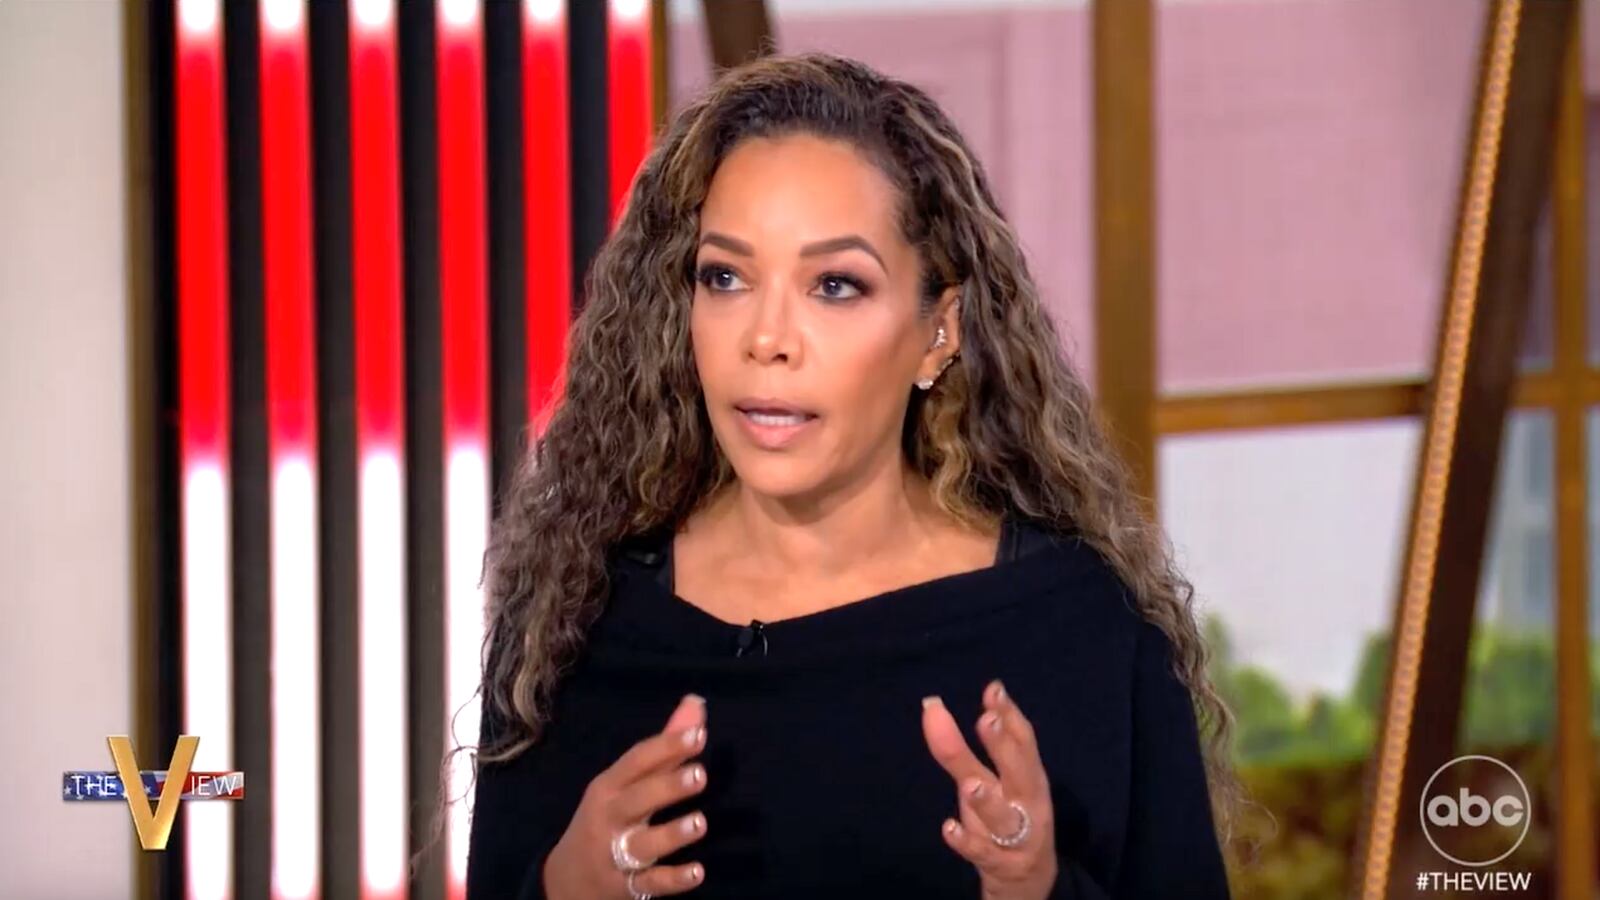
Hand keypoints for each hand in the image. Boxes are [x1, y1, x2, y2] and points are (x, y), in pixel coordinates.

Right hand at [543, 694, 710, 898]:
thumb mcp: (625, 784)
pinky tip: (698, 872)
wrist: (567, 881)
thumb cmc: (606, 820)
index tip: (699, 734)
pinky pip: (650, 884)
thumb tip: (696, 703)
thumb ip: (665, 748)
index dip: (666, 746)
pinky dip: (672, 879)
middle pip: (637, 799)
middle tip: (701, 774)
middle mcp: (609, 818)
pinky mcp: (624, 887)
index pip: (636, 761)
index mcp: (609, 787)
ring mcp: (613, 854)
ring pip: (642, 843)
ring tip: (700, 822)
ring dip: (671, 834)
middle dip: (667, 786)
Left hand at [922, 680, 1057, 899]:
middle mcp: (1027, 803)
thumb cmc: (1008, 818)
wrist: (1028, 882)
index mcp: (1029, 777)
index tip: (992, 688)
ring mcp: (1016, 836)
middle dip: (1003, 746)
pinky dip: (965, 841)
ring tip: (970, 785)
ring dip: (986, 799)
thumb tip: (932, 705)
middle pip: (1019, 772)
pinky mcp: (1000, 864)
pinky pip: (981, 852)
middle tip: (986, 718)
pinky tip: (948, 828)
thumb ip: (963, 749)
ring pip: (1002, 816)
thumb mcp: (992, 783)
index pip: (1025, 742)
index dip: (1009, 714)